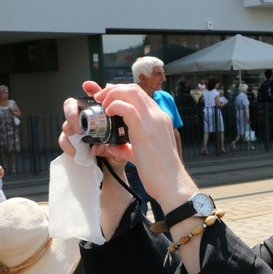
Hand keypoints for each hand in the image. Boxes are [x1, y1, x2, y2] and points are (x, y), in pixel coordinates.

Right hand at [59, 82, 126, 172]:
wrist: (114, 168)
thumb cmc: (120, 149)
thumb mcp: (125, 136)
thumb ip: (124, 123)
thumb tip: (121, 106)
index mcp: (100, 113)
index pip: (93, 96)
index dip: (90, 89)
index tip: (88, 86)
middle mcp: (86, 118)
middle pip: (71, 105)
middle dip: (72, 111)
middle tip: (80, 122)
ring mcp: (77, 130)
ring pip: (66, 123)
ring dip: (69, 127)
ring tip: (78, 135)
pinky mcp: (72, 142)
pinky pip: (64, 140)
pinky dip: (68, 145)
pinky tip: (76, 151)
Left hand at [91, 84, 195, 209]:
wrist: (172, 184)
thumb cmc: (159, 172)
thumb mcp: (141, 155)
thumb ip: (126, 148)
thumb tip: (111, 146)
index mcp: (160, 119)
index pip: (140, 96)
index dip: (121, 91)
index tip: (107, 96)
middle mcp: (158, 116)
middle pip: (134, 89)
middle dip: (113, 89)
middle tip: (100, 98)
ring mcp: (153, 121)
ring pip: (131, 92)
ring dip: (112, 94)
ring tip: (102, 104)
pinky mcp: (145, 130)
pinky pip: (128, 108)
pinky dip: (115, 105)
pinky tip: (108, 112)